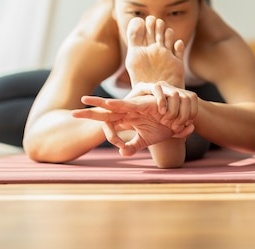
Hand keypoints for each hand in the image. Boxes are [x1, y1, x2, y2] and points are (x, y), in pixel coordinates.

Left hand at [73, 89, 195, 155]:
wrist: (180, 120)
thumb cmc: (163, 128)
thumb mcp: (145, 140)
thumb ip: (132, 145)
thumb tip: (121, 152)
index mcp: (126, 120)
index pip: (106, 121)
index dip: (95, 122)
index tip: (93, 130)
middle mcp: (127, 112)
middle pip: (105, 111)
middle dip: (89, 112)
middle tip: (73, 113)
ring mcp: (134, 108)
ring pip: (113, 105)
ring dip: (99, 104)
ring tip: (85, 102)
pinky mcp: (142, 105)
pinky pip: (128, 104)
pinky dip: (118, 104)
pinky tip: (108, 104)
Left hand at [125, 16, 184, 86]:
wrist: (156, 97)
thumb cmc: (142, 78)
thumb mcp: (134, 57)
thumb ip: (134, 39)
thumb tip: (137, 20)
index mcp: (144, 50)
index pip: (146, 32)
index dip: (148, 25)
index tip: (148, 20)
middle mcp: (156, 51)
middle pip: (158, 33)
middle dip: (158, 26)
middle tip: (156, 22)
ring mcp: (167, 57)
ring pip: (169, 39)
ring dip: (168, 33)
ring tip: (166, 31)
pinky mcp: (177, 64)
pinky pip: (179, 51)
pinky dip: (179, 46)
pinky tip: (177, 43)